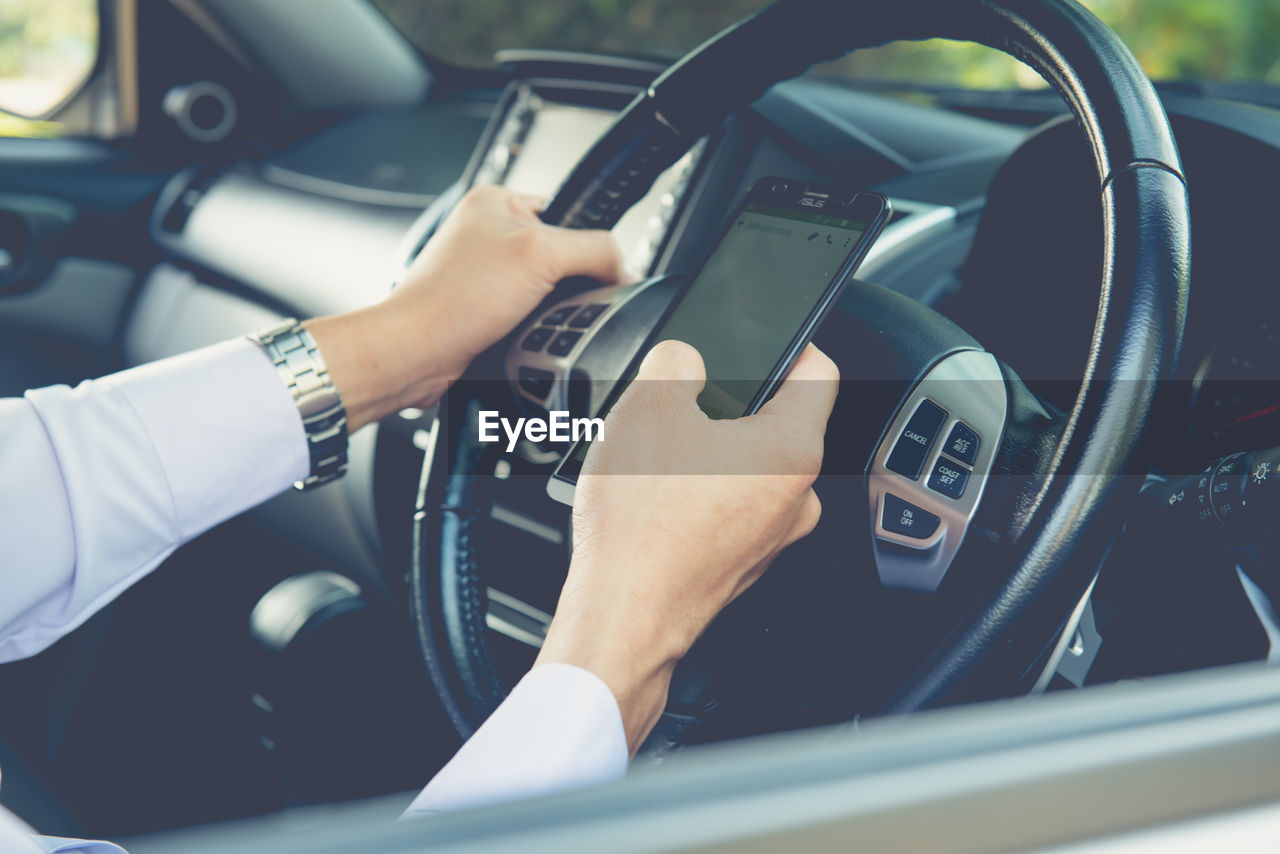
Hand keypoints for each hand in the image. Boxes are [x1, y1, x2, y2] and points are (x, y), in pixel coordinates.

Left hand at [305, 186, 623, 430]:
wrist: (416, 354)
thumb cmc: (452, 300)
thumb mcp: (541, 256)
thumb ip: (593, 250)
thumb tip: (623, 266)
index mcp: (497, 201)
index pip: (570, 214)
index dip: (588, 247)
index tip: (597, 274)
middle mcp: (487, 233)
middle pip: (561, 256)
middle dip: (566, 285)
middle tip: (553, 302)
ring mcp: (483, 274)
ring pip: (546, 292)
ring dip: (548, 313)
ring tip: (531, 322)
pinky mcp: (482, 309)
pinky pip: (528, 317)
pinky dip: (532, 329)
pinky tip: (520, 336)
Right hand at [535, 340, 839, 751]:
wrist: (621, 614)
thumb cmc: (643, 524)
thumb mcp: (647, 405)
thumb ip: (675, 361)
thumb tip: (683, 359)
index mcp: (793, 449)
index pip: (820, 372)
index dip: (791, 342)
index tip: (762, 337)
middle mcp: (796, 498)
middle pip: (776, 422)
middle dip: (729, 404)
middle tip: (680, 404)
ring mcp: (770, 537)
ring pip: (747, 468)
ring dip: (708, 452)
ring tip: (655, 455)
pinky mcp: (738, 563)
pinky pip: (726, 507)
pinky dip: (696, 495)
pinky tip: (653, 499)